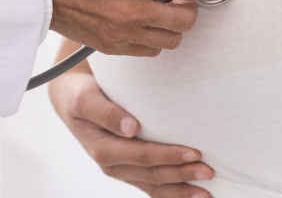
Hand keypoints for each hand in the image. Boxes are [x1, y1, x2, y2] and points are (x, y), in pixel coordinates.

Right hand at [39, 0, 231, 56]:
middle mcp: (133, 9)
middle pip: (186, 19)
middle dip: (192, 7)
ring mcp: (124, 32)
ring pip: (172, 40)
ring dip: (175, 25)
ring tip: (163, 10)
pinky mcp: (115, 48)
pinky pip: (152, 51)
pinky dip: (157, 38)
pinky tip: (147, 23)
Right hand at [48, 60, 214, 197]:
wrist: (72, 99)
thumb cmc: (81, 93)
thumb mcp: (85, 98)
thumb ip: (105, 112)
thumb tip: (131, 128)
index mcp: (102, 148)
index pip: (141, 156)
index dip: (169, 156)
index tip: (195, 152)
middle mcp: (112, 164)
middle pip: (152, 174)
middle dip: (182, 175)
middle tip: (210, 171)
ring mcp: (121, 169)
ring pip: (154, 185)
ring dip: (181, 190)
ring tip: (206, 192)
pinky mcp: (128, 169)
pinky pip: (151, 186)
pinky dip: (172, 192)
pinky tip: (191, 195)